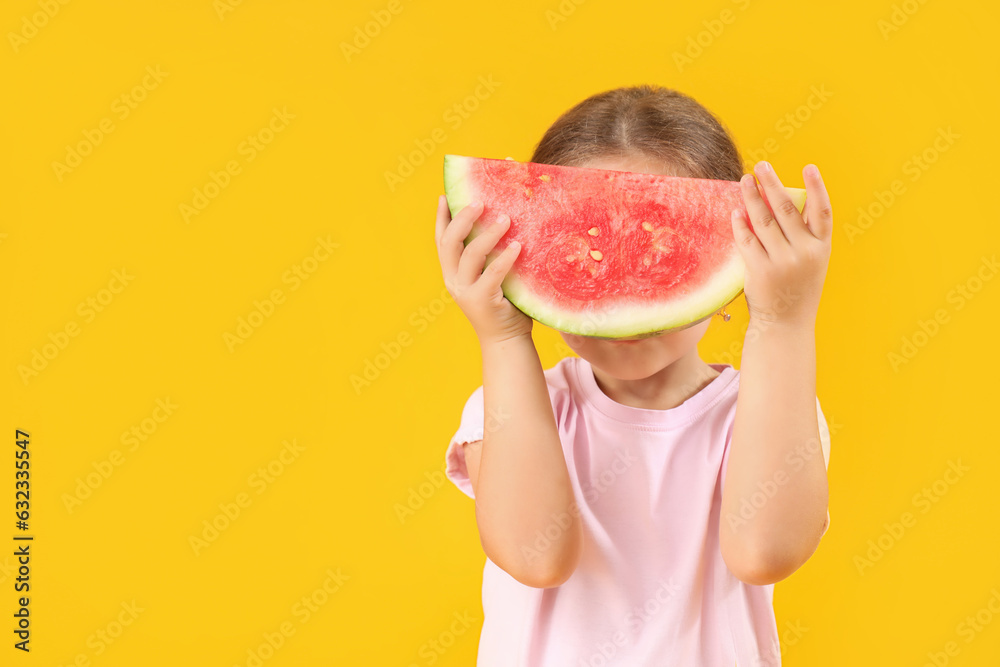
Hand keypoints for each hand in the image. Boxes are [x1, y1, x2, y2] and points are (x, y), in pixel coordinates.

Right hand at [435, 194, 532, 344]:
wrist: (506, 339)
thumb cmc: (503, 303)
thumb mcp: (489, 275)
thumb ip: (487, 256)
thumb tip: (503, 219)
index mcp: (452, 272)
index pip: (441, 240)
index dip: (441, 217)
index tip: (444, 196)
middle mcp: (453, 280)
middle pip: (450, 242)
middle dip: (462, 218)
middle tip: (480, 202)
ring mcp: (465, 291)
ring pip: (471, 254)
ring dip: (488, 233)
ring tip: (506, 219)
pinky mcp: (482, 300)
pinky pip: (492, 274)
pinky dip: (505, 258)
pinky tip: (517, 246)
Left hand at [730, 161, 832, 327]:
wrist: (785, 324)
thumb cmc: (797, 287)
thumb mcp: (812, 262)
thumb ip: (803, 235)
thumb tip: (785, 199)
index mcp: (822, 248)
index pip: (823, 211)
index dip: (817, 188)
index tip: (809, 167)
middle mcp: (805, 253)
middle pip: (786, 209)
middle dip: (772, 184)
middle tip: (761, 166)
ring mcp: (782, 262)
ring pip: (763, 221)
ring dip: (752, 197)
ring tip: (744, 180)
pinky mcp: (760, 271)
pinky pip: (747, 240)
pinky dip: (740, 224)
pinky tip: (736, 211)